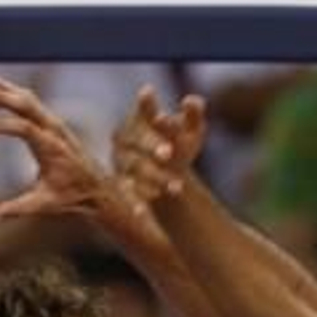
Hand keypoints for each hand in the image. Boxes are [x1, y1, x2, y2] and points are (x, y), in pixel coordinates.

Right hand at [0, 74, 120, 221]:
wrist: (97, 190)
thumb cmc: (71, 198)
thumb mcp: (44, 205)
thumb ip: (17, 209)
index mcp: (52, 149)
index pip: (26, 129)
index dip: (3, 126)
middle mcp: (55, 131)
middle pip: (27, 104)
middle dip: (2, 94)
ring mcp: (56, 125)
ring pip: (30, 99)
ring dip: (6, 88)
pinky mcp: (54, 124)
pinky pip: (32, 104)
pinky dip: (14, 95)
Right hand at [112, 87, 206, 207]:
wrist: (168, 167)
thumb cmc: (180, 140)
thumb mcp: (191, 127)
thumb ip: (194, 113)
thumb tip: (193, 101)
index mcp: (143, 116)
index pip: (145, 109)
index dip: (148, 107)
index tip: (158, 110)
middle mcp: (128, 136)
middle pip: (139, 141)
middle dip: (153, 146)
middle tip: (168, 153)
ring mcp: (123, 160)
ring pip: (136, 168)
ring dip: (154, 177)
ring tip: (177, 188)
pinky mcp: (122, 182)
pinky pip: (127, 193)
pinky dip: (134, 203)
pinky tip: (142, 215)